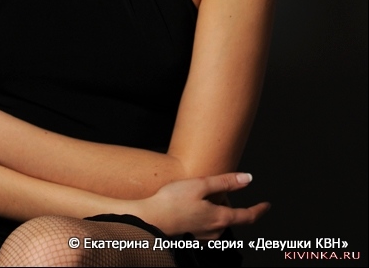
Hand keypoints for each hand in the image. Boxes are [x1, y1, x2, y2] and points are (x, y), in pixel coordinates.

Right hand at [139, 173, 269, 237]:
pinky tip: (188, 206)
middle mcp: (215, 232)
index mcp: (220, 218)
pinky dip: (203, 214)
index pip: (247, 217)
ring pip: (217, 220)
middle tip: (210, 188)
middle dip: (225, 201)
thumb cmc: (172, 201)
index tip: (266, 205)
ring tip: (195, 195)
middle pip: (229, 216)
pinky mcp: (193, 237)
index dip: (259, 210)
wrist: (150, 220)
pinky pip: (205, 224)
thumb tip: (247, 179)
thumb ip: (226, 182)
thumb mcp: (201, 184)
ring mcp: (203, 237)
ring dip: (213, 207)